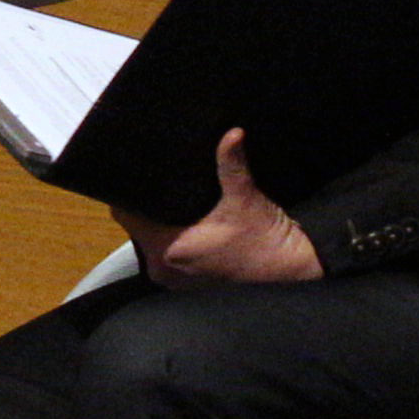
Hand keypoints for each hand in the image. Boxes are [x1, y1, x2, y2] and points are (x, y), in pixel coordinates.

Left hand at [133, 129, 324, 287]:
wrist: (292, 269)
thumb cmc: (267, 238)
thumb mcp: (245, 197)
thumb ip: (232, 165)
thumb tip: (232, 133)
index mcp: (169, 248)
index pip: (126, 216)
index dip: (127, 195)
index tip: (134, 176)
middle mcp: (165, 268)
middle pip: (137, 228)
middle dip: (144, 208)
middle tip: (154, 182)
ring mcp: (176, 280)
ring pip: (150, 244)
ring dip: (157, 226)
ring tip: (167, 201)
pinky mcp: (190, 285)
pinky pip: (167, 257)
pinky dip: (171, 242)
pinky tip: (184, 225)